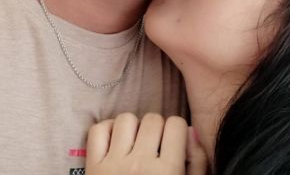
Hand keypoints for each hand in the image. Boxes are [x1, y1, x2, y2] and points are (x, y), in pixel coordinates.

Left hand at [85, 112, 207, 174]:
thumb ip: (197, 162)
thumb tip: (190, 131)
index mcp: (167, 172)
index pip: (176, 124)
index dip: (177, 132)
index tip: (174, 144)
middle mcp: (139, 165)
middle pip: (152, 119)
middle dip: (157, 129)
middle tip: (155, 146)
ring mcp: (113, 165)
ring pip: (126, 119)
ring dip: (133, 128)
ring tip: (136, 144)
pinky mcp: (93, 167)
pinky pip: (98, 130)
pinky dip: (107, 130)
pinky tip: (116, 143)